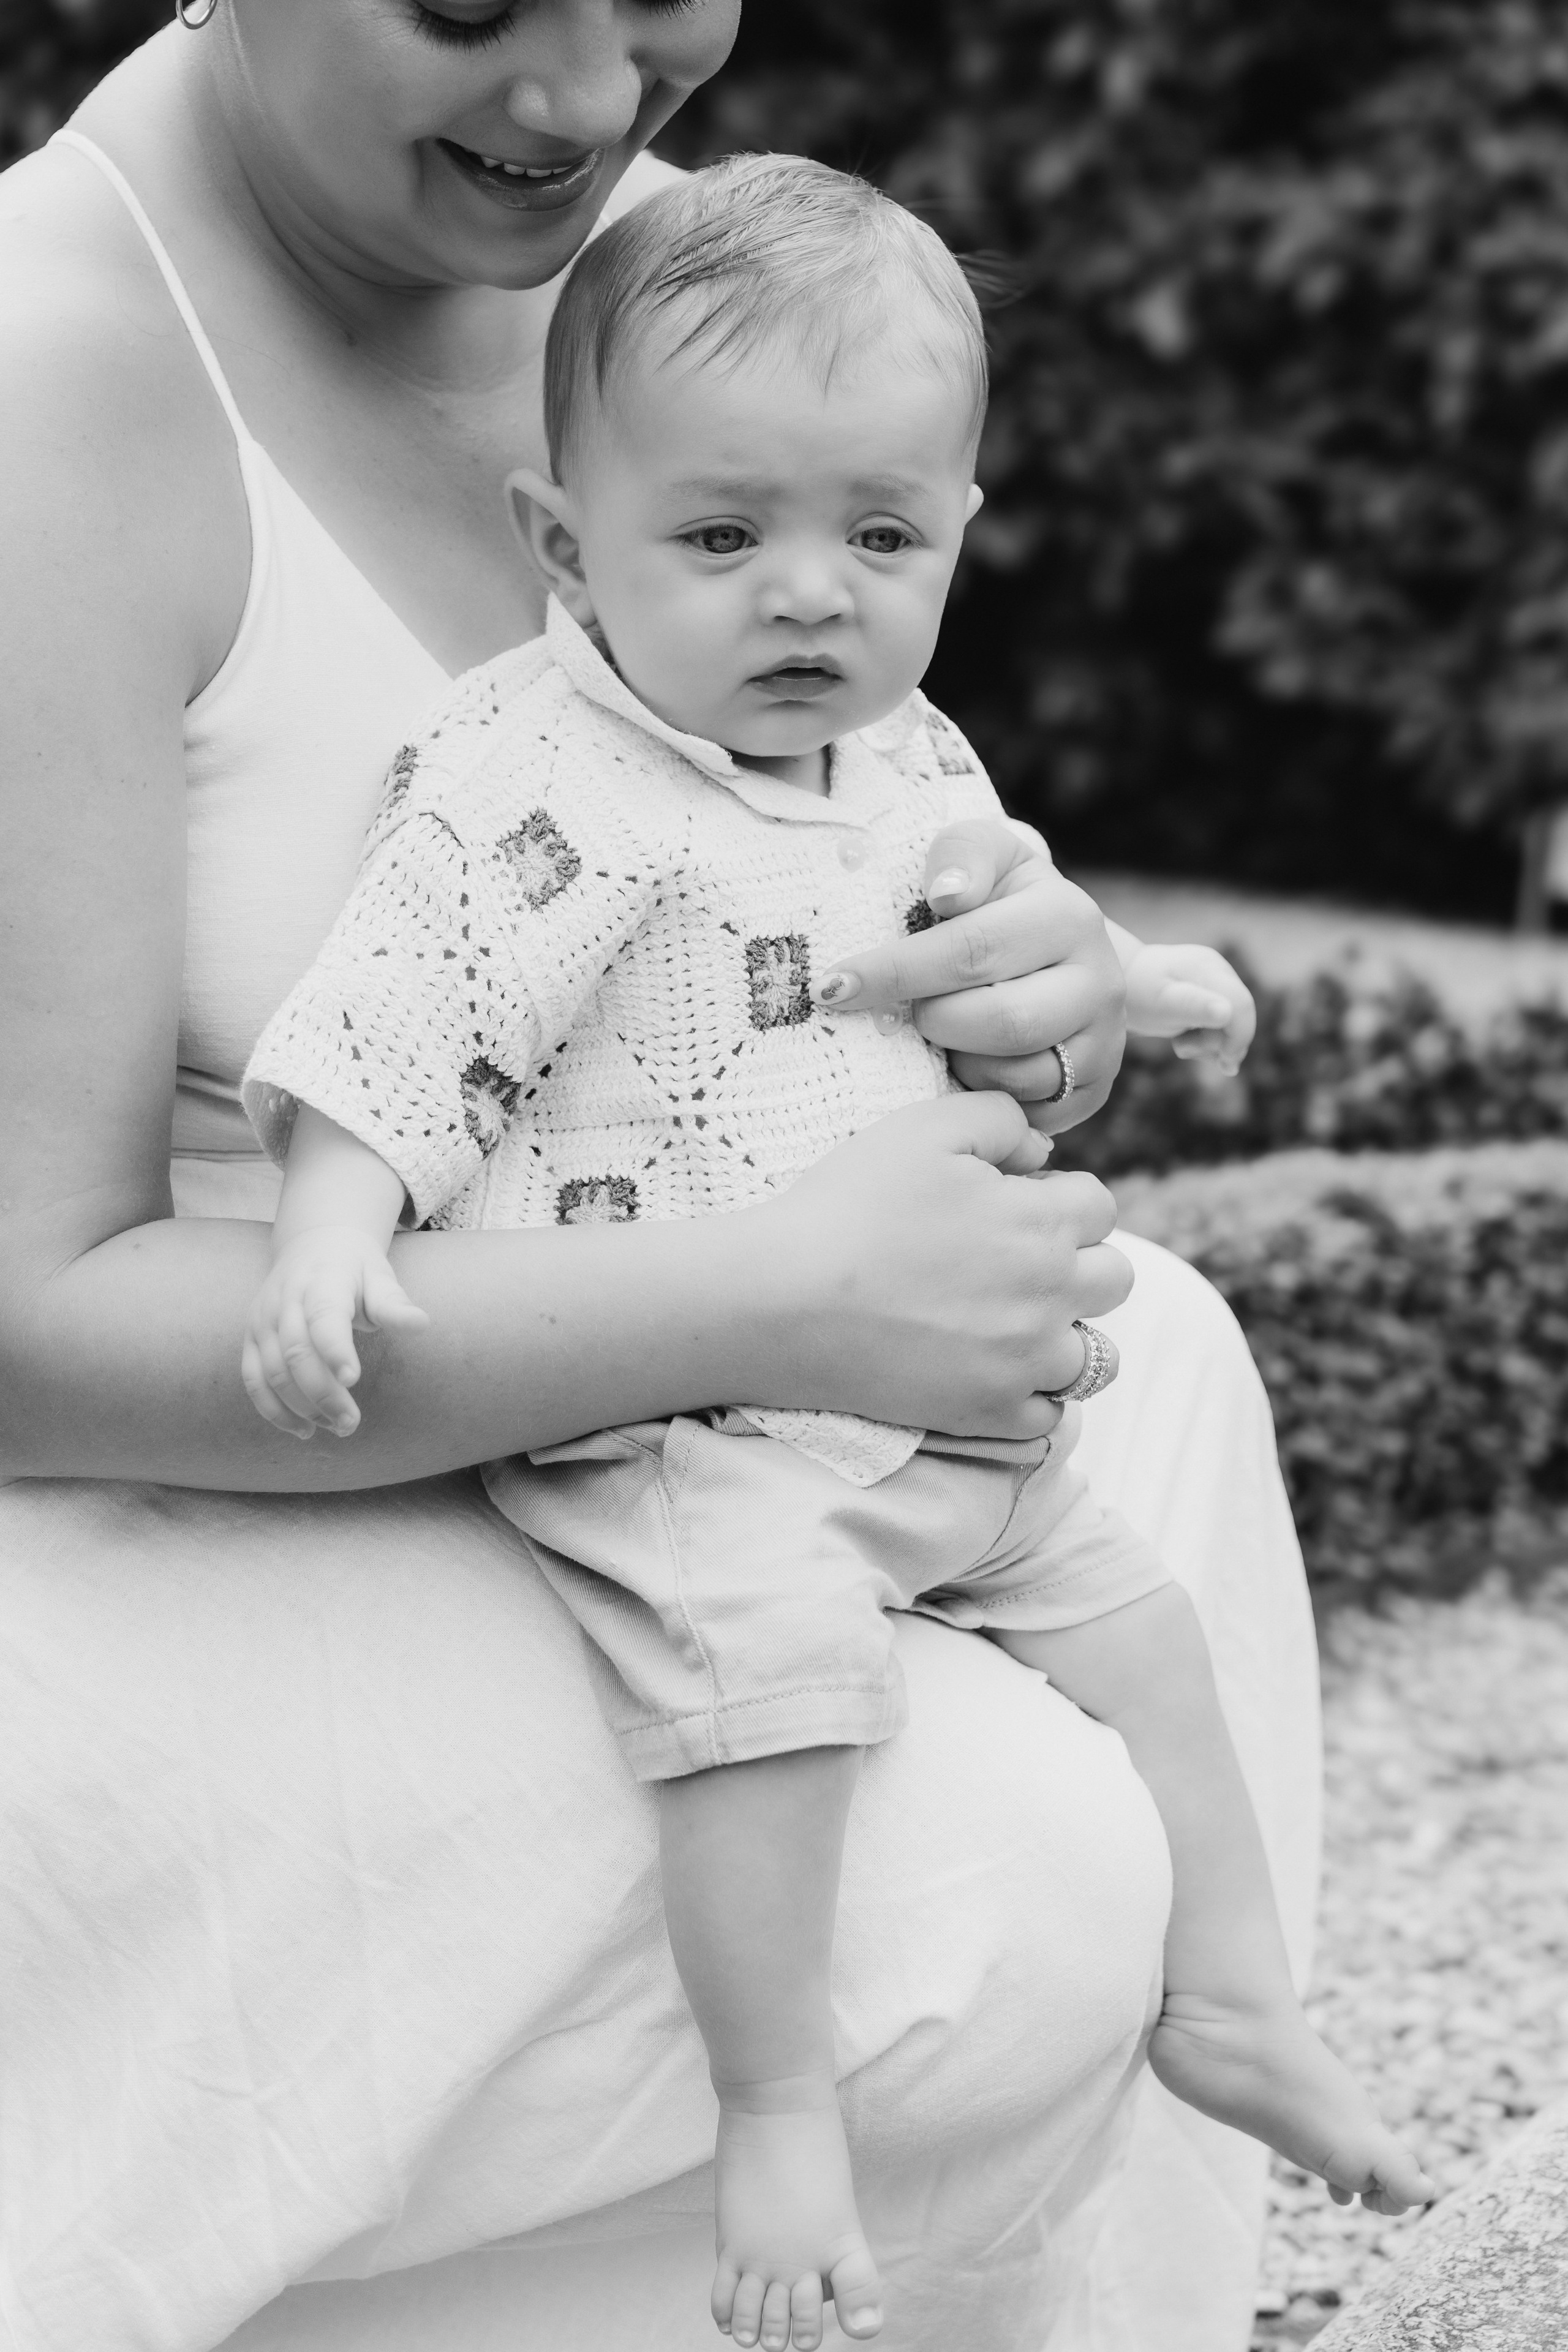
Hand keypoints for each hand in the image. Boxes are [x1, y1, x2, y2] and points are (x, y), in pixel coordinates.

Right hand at [241, 1226, 429, 1439]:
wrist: (313, 1244)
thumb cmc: (355, 1268)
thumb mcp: (380, 1277)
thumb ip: (395, 1305)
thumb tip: (422, 1325)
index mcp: (322, 1281)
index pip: (323, 1317)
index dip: (334, 1349)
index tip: (353, 1380)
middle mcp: (285, 1300)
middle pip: (296, 1353)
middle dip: (322, 1394)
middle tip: (351, 1424)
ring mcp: (262, 1320)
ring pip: (272, 1372)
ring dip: (301, 1407)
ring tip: (336, 1427)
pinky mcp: (250, 1338)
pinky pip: (253, 1379)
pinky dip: (273, 1410)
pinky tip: (303, 1429)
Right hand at [764, 1092, 1131, 1439]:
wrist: (785, 1300)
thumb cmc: (850, 1205)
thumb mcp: (923, 1127)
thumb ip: (999, 1119)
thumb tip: (1042, 1153)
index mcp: (1044, 1221)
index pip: (1100, 1205)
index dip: (1057, 1198)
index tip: (1010, 1205)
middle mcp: (1052, 1295)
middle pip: (1114, 1279)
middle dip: (1078, 1264)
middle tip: (1013, 1263)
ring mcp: (1025, 1362)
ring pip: (1095, 1357)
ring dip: (1066, 1336)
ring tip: (1010, 1323)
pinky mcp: (990, 1413)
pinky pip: (1050, 1418)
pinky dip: (1033, 1398)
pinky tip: (993, 1372)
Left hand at [811, 820, 1126, 1133]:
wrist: (1047, 946)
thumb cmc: (993, 897)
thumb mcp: (979, 854)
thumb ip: (961, 856)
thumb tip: (948, 894)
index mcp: (1069, 917)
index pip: (971, 952)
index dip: (895, 971)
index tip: (833, 986)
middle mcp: (1100, 983)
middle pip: (999, 1023)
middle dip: (932, 1021)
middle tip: (901, 1013)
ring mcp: (1102, 1044)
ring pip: (1012, 1076)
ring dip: (955, 1061)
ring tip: (939, 1033)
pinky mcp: (1090, 1092)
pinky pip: (1023, 1114)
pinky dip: (979, 1095)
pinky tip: (961, 1064)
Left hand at [1123, 943, 1256, 1075]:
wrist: (1120, 983)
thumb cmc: (1138, 994)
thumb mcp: (1161, 1004)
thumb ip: (1193, 1007)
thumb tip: (1227, 1013)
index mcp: (1208, 969)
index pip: (1242, 1006)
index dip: (1239, 1038)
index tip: (1225, 1064)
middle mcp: (1218, 971)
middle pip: (1240, 1017)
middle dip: (1219, 1043)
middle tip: (1181, 1049)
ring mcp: (1216, 982)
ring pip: (1232, 1023)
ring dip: (1210, 1044)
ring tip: (1178, 1043)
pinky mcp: (1212, 995)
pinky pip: (1223, 1024)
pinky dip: (1208, 1039)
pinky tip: (1185, 1040)